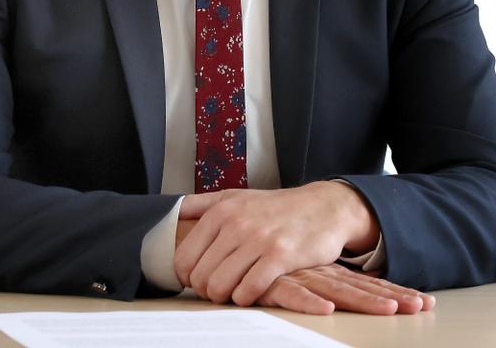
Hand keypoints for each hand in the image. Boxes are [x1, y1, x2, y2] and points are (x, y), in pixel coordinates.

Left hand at [174, 182, 378, 305]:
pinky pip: (248, 290)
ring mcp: (258, 240)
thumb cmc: (276, 207)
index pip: (184, 257)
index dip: (187, 276)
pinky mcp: (279, 257)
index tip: (199, 279)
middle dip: (206, 289)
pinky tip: (251, 293)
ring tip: (233, 292)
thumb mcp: (236, 196)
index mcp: (221, 211)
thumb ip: (202, 203)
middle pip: (200, 275)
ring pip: (220, 285)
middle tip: (219, 289)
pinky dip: (245, 298)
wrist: (324, 207)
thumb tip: (171, 212)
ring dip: (224, 296)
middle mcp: (236, 223)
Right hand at [257, 264, 435, 315]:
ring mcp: (297, 274)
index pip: (364, 282)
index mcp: (324, 269)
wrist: (224, 234)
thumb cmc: (259, 256)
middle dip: (391, 298)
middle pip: (359, 288)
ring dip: (363, 301)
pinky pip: (292, 293)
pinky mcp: (272, 280)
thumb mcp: (291, 267)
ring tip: (391, 309)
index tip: (424, 302)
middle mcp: (316, 272)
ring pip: (335, 290)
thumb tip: (335, 294)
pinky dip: (308, 302)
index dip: (392, 291)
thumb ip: (310, 280)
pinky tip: (326, 309)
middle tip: (423, 306)